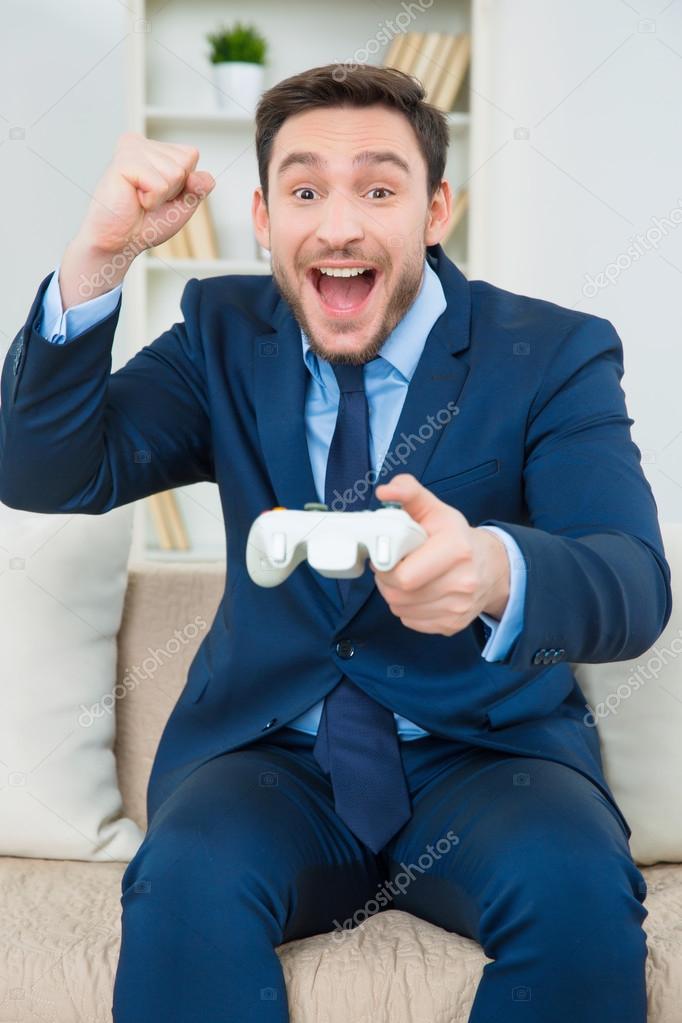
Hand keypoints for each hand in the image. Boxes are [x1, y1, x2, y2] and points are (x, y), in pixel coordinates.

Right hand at [59, 132, 214, 306]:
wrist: (119, 241)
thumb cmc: (145, 223)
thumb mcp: (182, 205)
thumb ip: (198, 188)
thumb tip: (202, 177)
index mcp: (154, 148)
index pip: (191, 155)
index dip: (184, 183)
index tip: (161, 195)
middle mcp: (142, 143)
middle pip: (186, 161)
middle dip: (174, 189)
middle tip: (148, 199)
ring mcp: (132, 149)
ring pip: (175, 173)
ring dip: (161, 197)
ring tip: (139, 200)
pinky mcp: (124, 162)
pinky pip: (159, 184)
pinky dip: (152, 201)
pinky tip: (133, 200)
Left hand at [370, 473, 509, 636]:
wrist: (492, 567)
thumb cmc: (456, 537)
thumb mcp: (435, 509)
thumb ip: (409, 493)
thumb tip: (384, 490)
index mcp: (457, 549)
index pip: (403, 576)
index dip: (385, 567)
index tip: (387, 556)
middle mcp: (463, 582)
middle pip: (399, 595)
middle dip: (387, 581)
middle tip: (392, 567)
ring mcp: (459, 607)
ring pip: (401, 610)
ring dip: (395, 595)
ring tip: (405, 577)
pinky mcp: (454, 624)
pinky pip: (411, 621)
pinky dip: (407, 609)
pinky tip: (417, 592)